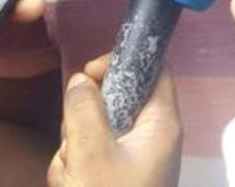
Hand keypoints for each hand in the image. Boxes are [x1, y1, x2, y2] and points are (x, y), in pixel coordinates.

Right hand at [46, 56, 181, 186]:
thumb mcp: (91, 153)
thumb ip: (84, 109)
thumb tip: (80, 81)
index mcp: (161, 124)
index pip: (153, 69)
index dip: (122, 60)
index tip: (90, 72)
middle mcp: (152, 138)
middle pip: (116, 101)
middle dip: (85, 117)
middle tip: (76, 140)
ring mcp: (134, 159)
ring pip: (97, 131)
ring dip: (75, 147)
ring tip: (72, 174)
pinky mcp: (119, 176)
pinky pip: (92, 156)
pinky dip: (77, 167)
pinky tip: (72, 183)